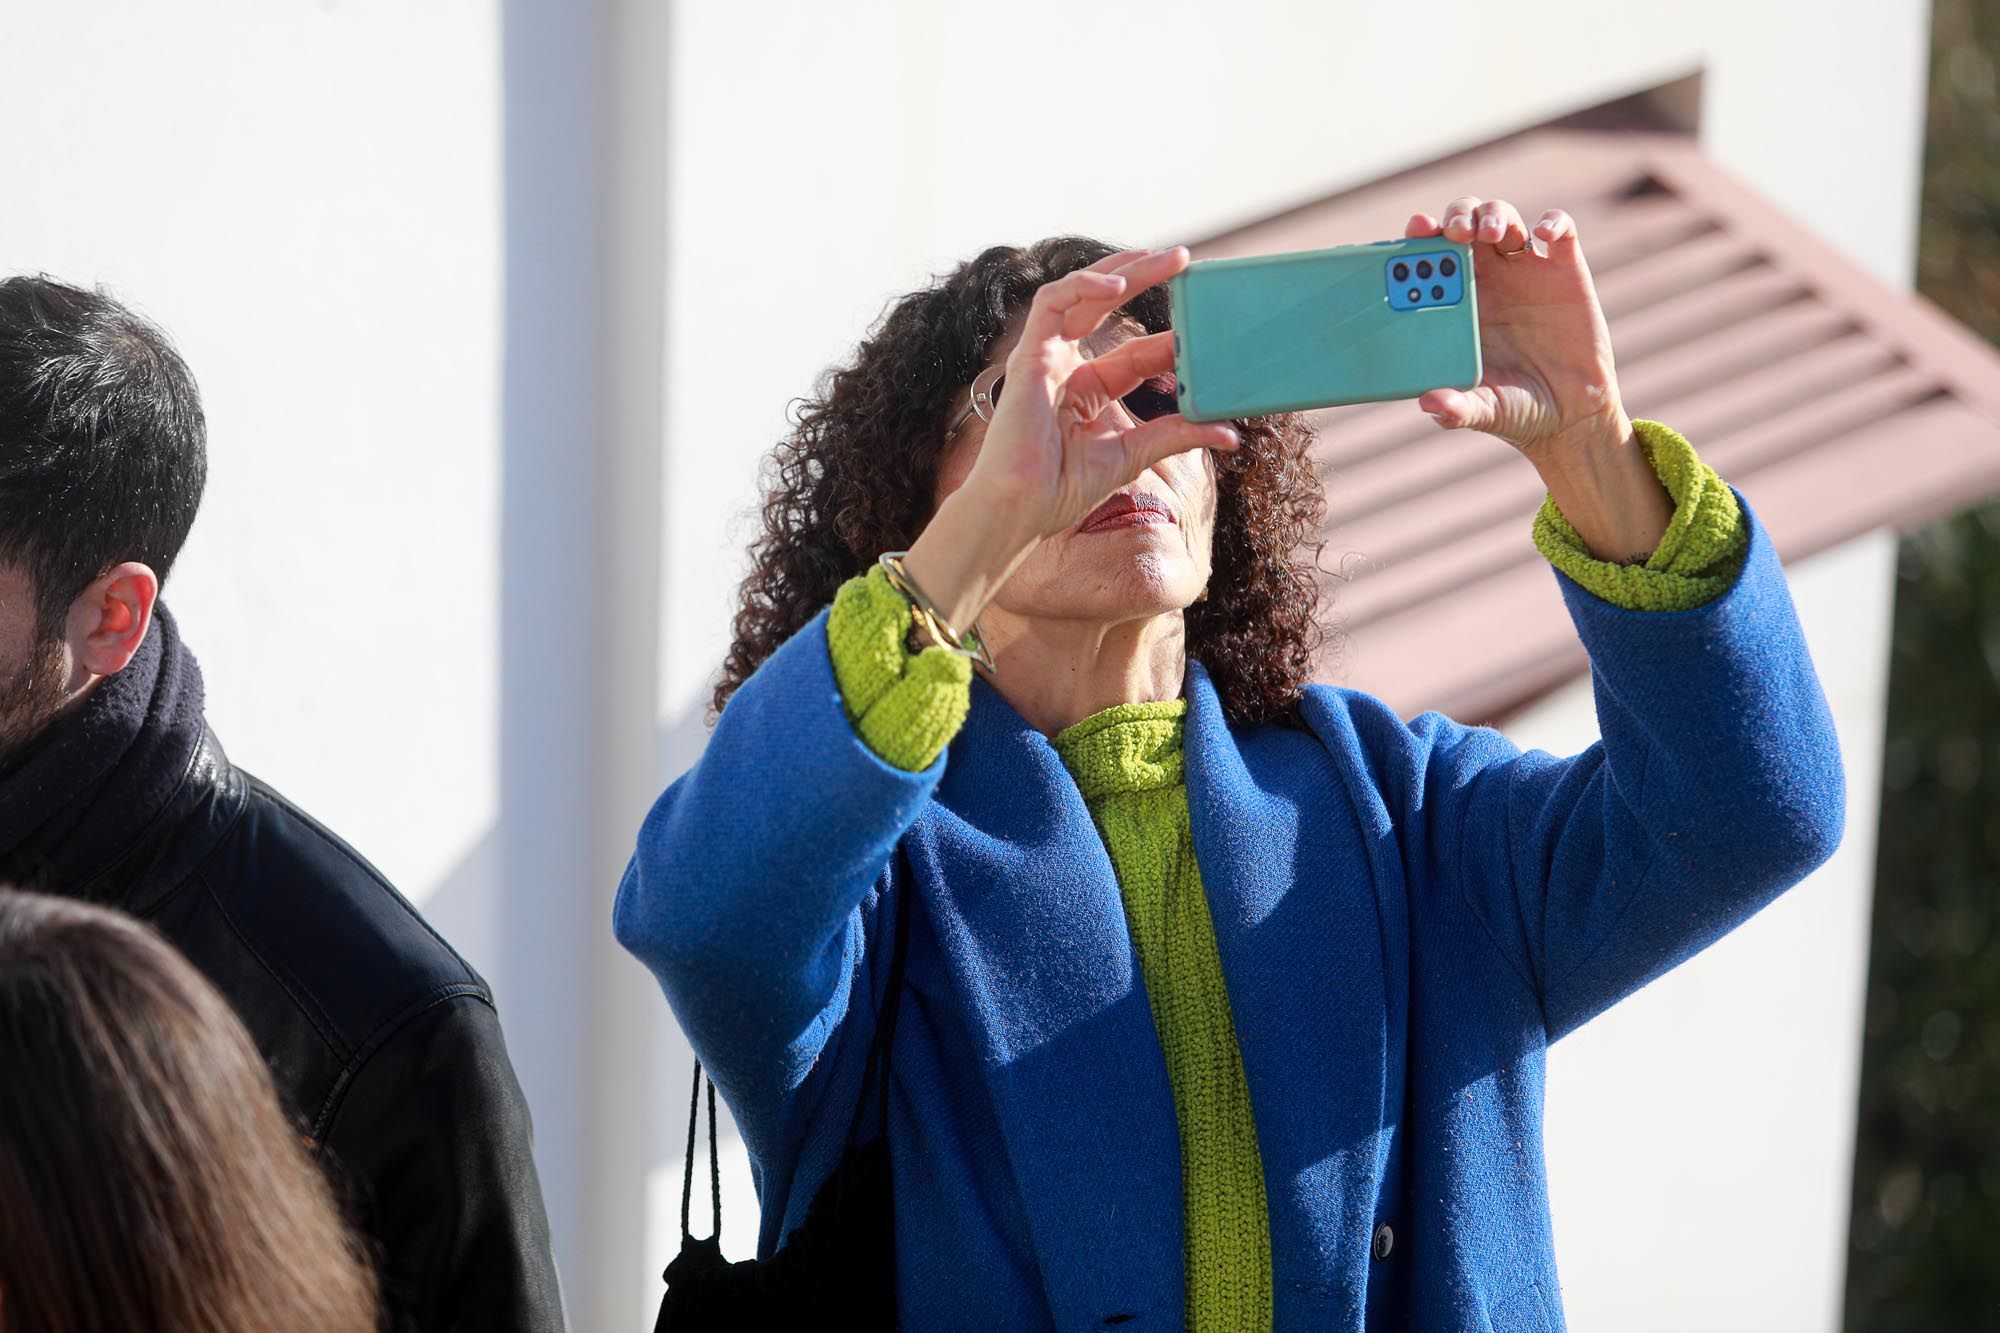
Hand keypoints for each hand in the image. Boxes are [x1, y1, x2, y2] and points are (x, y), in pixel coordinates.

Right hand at [962, 246, 1239, 542]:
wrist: (1022, 508)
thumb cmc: (1061, 490)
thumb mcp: (1134, 454)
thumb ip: (1178, 435)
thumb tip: (1230, 433)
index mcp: (1087, 392)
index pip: (1134, 354)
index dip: (1169, 340)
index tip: (1204, 331)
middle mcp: (1065, 368)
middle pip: (1107, 309)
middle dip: (1146, 278)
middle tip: (1186, 259)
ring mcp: (1045, 357)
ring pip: (1081, 293)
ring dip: (1122, 269)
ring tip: (1164, 258)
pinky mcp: (1028, 353)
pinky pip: (1051, 302)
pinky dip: (1084, 285)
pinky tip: (1119, 282)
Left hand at [1408, 197, 1669, 560]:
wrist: (1570, 415)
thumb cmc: (1515, 408)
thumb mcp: (1484, 410)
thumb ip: (1457, 408)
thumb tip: (1428, 403)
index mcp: (1454, 304)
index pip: (1430, 257)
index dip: (1420, 238)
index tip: (1415, 231)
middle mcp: (1486, 279)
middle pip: (1464, 225)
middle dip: (1456, 217)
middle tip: (1454, 231)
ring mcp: (1525, 270)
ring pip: (1503, 218)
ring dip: (1493, 214)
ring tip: (1487, 232)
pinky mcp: (1565, 270)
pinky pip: (1561, 231)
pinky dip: (1554, 223)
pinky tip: (1544, 235)